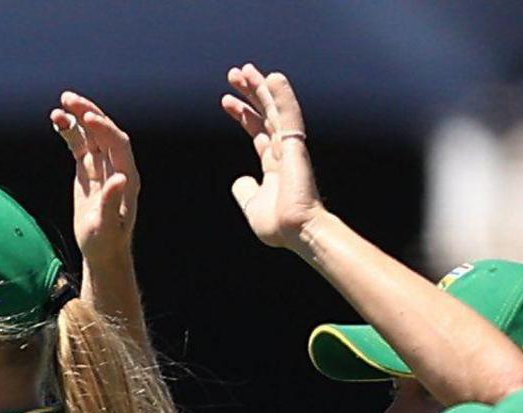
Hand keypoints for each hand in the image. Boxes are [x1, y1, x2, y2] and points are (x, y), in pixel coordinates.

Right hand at [52, 91, 136, 268]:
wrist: (101, 250)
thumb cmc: (106, 241)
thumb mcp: (107, 226)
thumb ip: (112, 202)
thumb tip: (119, 179)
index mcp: (127, 176)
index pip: (118, 143)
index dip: (104, 128)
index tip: (87, 117)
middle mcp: (116, 166)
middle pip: (104, 132)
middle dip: (89, 114)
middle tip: (69, 99)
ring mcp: (101, 166)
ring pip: (90, 135)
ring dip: (77, 119)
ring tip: (59, 107)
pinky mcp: (87, 170)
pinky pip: (79, 145)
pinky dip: (69, 132)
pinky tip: (56, 121)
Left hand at [222, 64, 324, 251]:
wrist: (297, 232)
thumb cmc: (279, 225)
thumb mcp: (253, 205)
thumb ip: (246, 191)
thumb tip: (240, 180)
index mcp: (274, 163)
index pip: (257, 130)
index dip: (242, 113)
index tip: (226, 100)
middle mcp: (282, 151)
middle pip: (265, 113)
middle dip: (250, 93)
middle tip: (234, 73)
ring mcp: (289, 147)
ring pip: (275, 109)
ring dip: (261, 88)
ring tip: (245, 70)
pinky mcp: (295, 146)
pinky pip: (288, 116)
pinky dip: (282, 96)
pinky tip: (272, 78)